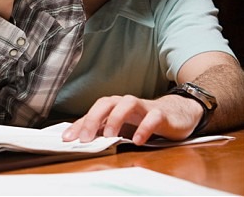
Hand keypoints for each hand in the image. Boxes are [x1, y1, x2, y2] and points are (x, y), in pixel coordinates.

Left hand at [61, 94, 202, 144]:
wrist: (176, 114)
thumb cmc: (142, 119)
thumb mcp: (120, 126)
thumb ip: (102, 130)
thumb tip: (79, 138)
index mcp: (114, 106)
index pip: (92, 112)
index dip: (79, 124)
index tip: (68, 138)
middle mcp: (125, 103)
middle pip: (106, 103)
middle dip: (93, 119)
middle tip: (85, 138)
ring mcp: (143, 107)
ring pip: (127, 104)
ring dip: (116, 119)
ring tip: (109, 136)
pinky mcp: (161, 114)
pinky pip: (152, 117)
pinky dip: (144, 128)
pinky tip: (137, 141)